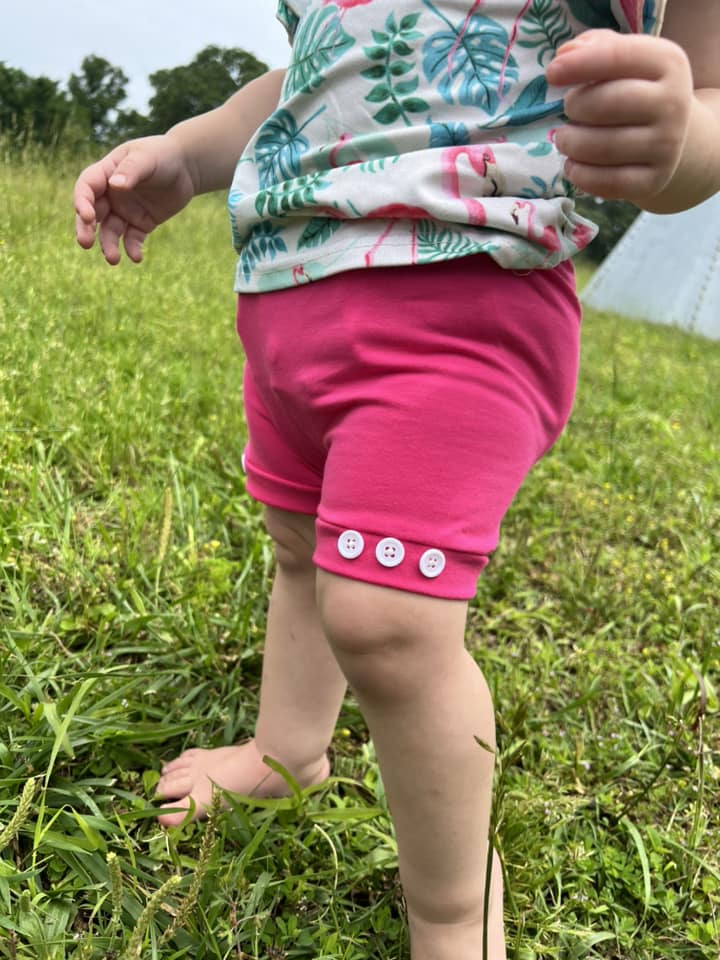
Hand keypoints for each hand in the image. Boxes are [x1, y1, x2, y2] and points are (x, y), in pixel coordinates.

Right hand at [73, 136, 196, 263]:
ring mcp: (125, 210)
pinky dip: (133, 249)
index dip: (82, 202)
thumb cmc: (162, 155)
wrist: (186, 167)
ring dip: (109, 245)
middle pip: (92, 214)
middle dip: (86, 229)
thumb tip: (115, 186)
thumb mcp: (146, 158)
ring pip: (110, 231)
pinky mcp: (141, 223)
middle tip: (85, 243)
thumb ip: (131, 170)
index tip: (87, 217)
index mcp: (106, 173)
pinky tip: (137, 258)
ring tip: (113, 259)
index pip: (86, 188)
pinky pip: (133, 239)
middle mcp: (111, 194)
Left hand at [545, 30, 693, 203]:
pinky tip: (573, 165)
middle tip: (568, 111)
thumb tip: (564, 56)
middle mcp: (673, 103)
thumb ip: (595, 48)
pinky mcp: (653, 180)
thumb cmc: (634, 91)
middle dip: (575, 108)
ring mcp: (667, 146)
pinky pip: (607, 182)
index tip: (552, 74)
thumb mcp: (624, 60)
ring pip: (602, 148)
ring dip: (570, 144)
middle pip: (606, 104)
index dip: (579, 65)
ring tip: (565, 139)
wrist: (669, 134)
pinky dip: (579, 175)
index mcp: (668, 63)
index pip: (618, 57)